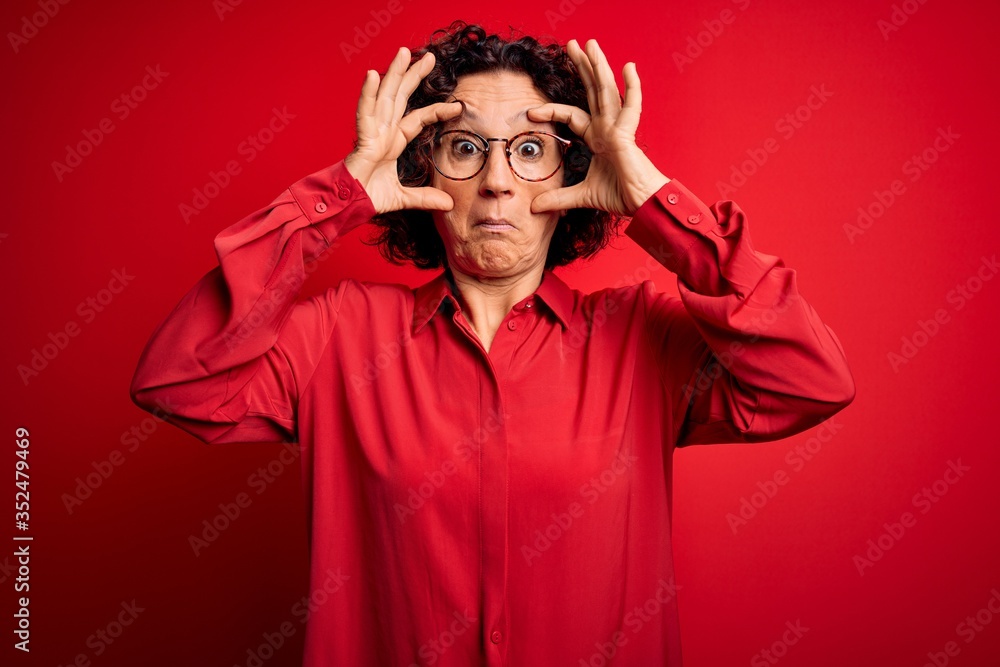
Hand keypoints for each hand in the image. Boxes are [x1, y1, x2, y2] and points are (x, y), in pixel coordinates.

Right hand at [344, 47, 462, 214]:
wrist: (348, 207)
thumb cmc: (368, 197)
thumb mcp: (403, 198)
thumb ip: (424, 198)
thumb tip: (449, 204)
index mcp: (393, 141)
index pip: (419, 119)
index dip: (436, 110)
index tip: (458, 105)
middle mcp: (384, 132)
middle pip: (401, 97)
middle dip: (414, 76)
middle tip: (430, 57)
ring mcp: (372, 133)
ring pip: (385, 97)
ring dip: (394, 74)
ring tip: (404, 52)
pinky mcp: (361, 139)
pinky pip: (365, 113)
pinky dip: (368, 94)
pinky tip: (373, 75)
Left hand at [527, 39, 668, 216]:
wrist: (641, 204)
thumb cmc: (620, 196)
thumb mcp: (580, 197)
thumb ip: (558, 198)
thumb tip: (534, 208)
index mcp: (598, 138)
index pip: (572, 116)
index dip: (553, 111)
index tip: (531, 112)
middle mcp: (607, 128)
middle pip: (592, 91)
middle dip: (582, 67)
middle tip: (572, 44)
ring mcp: (618, 128)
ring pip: (606, 91)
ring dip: (598, 66)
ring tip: (590, 44)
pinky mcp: (627, 135)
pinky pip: (631, 106)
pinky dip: (631, 87)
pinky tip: (628, 67)